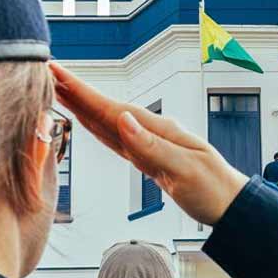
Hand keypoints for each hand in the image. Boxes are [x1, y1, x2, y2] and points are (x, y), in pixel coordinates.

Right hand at [50, 63, 247, 225]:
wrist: (230, 205)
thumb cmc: (213, 188)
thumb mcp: (184, 169)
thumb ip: (151, 146)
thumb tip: (123, 120)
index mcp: (157, 130)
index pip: (112, 108)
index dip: (82, 93)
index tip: (58, 73)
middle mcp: (150, 131)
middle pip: (105, 109)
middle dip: (75, 92)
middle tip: (46, 73)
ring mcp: (147, 144)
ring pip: (106, 122)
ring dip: (81, 106)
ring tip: (57, 90)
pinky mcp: (146, 158)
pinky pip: (114, 140)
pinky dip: (96, 128)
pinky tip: (85, 121)